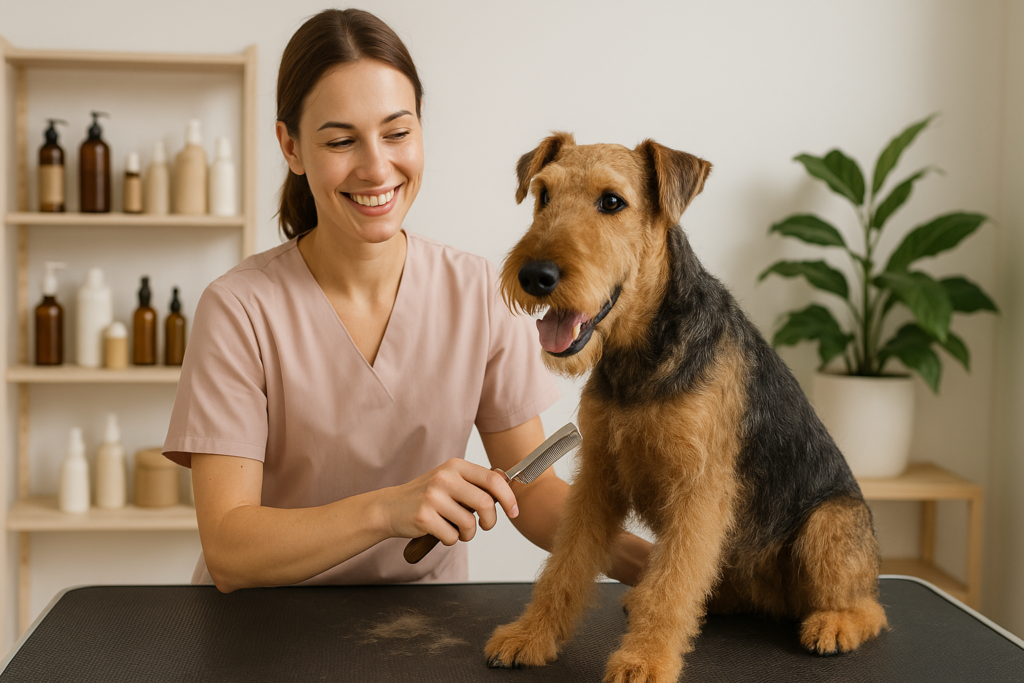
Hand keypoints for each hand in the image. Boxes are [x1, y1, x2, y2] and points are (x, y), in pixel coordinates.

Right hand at [382, 459, 518, 545]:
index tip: (514, 511)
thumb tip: (508, 486)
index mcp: (455, 466)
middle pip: (485, 503)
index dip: (509, 498)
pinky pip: (451, 536)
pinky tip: (440, 531)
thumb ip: (475, 483)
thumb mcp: (450, 480)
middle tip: (484, 526)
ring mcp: (432, 497)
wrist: (390, 507)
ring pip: (469, 524)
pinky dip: (450, 539)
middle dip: (490, 521)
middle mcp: (444, 478)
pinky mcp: (423, 517)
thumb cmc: (426, 496)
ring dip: (467, 534)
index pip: (493, 480)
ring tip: (456, 529)